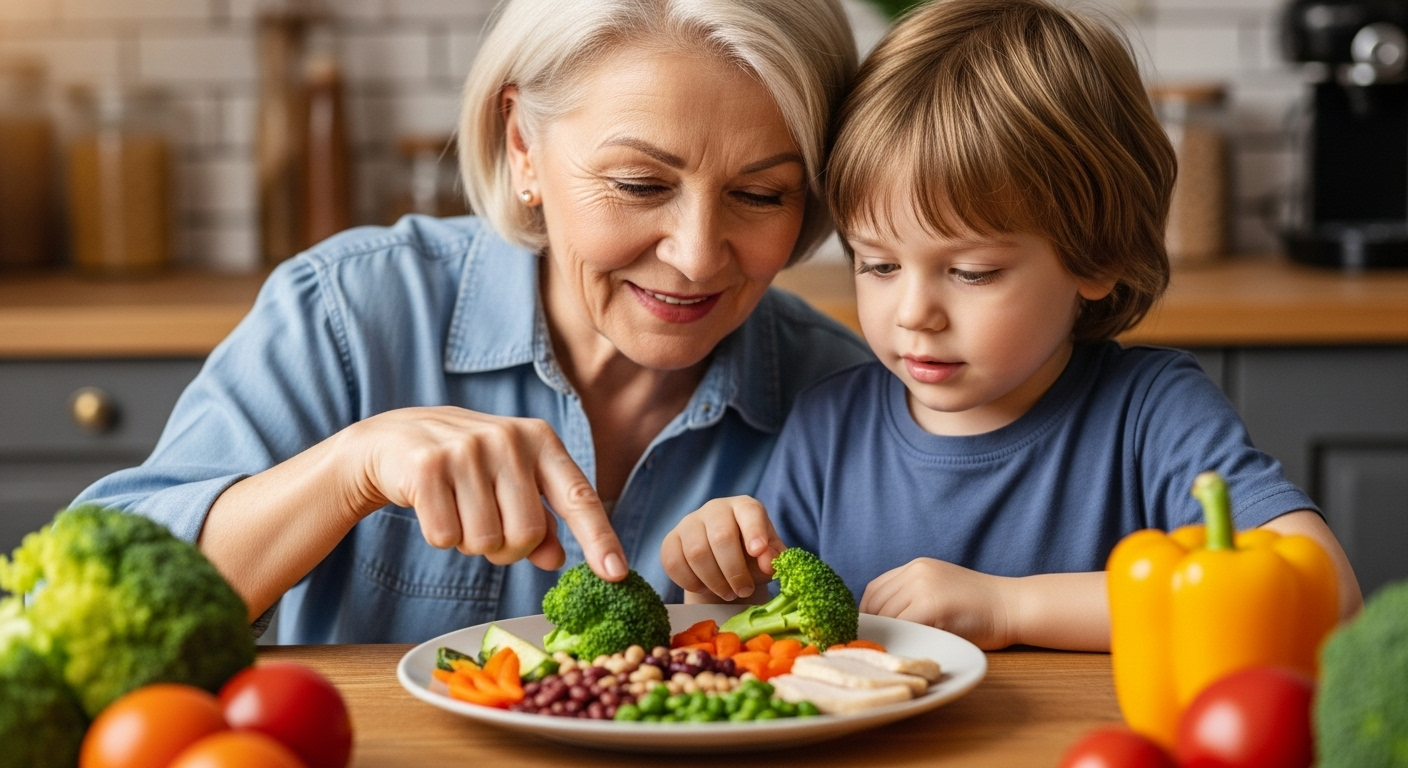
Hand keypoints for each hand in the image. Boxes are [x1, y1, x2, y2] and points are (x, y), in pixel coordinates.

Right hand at [346, 406, 625, 579]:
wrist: (392, 440)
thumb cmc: (464, 467)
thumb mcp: (509, 482)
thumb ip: (540, 521)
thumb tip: (556, 559)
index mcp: (540, 440)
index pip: (579, 497)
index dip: (599, 539)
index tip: (617, 573)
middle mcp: (509, 439)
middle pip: (528, 534)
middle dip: (507, 548)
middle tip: (486, 526)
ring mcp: (467, 449)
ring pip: (485, 541)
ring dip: (469, 541)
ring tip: (457, 509)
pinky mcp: (427, 466)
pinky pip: (445, 536)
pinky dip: (439, 535)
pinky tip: (432, 506)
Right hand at [661, 496, 785, 601]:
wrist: (722, 567)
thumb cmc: (751, 558)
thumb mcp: (768, 558)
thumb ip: (772, 559)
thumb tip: (766, 563)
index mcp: (744, 507)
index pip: (749, 512)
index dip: (754, 531)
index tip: (758, 552)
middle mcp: (715, 509)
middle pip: (721, 537)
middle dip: (734, 570)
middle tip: (744, 591)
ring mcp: (689, 523)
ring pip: (696, 553)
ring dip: (714, 581)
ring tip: (728, 593)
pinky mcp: (670, 540)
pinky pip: (674, 563)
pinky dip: (691, 582)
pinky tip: (705, 588)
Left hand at [860, 558, 1015, 649]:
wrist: (1013, 607)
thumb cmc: (980, 608)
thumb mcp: (941, 590)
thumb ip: (914, 597)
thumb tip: (881, 623)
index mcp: (917, 566)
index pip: (874, 589)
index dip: (867, 614)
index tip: (868, 633)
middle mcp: (916, 572)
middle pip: (875, 603)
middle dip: (872, 628)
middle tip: (874, 649)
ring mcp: (923, 586)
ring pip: (886, 616)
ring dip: (885, 636)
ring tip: (889, 653)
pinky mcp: (931, 605)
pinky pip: (902, 626)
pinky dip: (899, 640)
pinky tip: (903, 651)